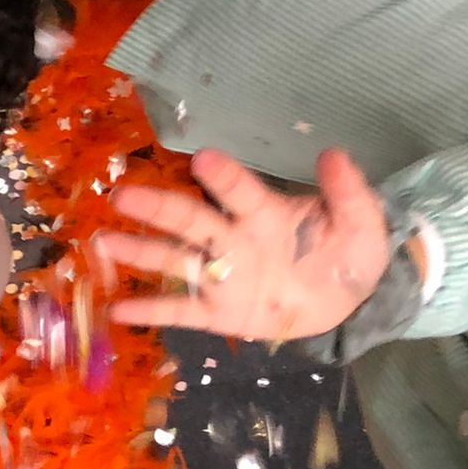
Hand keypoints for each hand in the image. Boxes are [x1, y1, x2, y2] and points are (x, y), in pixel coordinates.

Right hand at [95, 147, 391, 342]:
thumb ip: (349, 194)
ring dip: (139, 251)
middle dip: (159, 207)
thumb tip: (333, 155)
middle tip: (124, 193)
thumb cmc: (346, 257)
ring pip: (175, 260)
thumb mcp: (364, 227)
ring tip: (103, 241)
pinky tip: (116, 311)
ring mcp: (222, 276)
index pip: (242, 193)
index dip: (225, 179)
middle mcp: (234, 240)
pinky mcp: (218, 313)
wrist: (345, 305)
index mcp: (266, 216)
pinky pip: (180, 311)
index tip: (203, 158)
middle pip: (192, 221)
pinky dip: (150, 311)